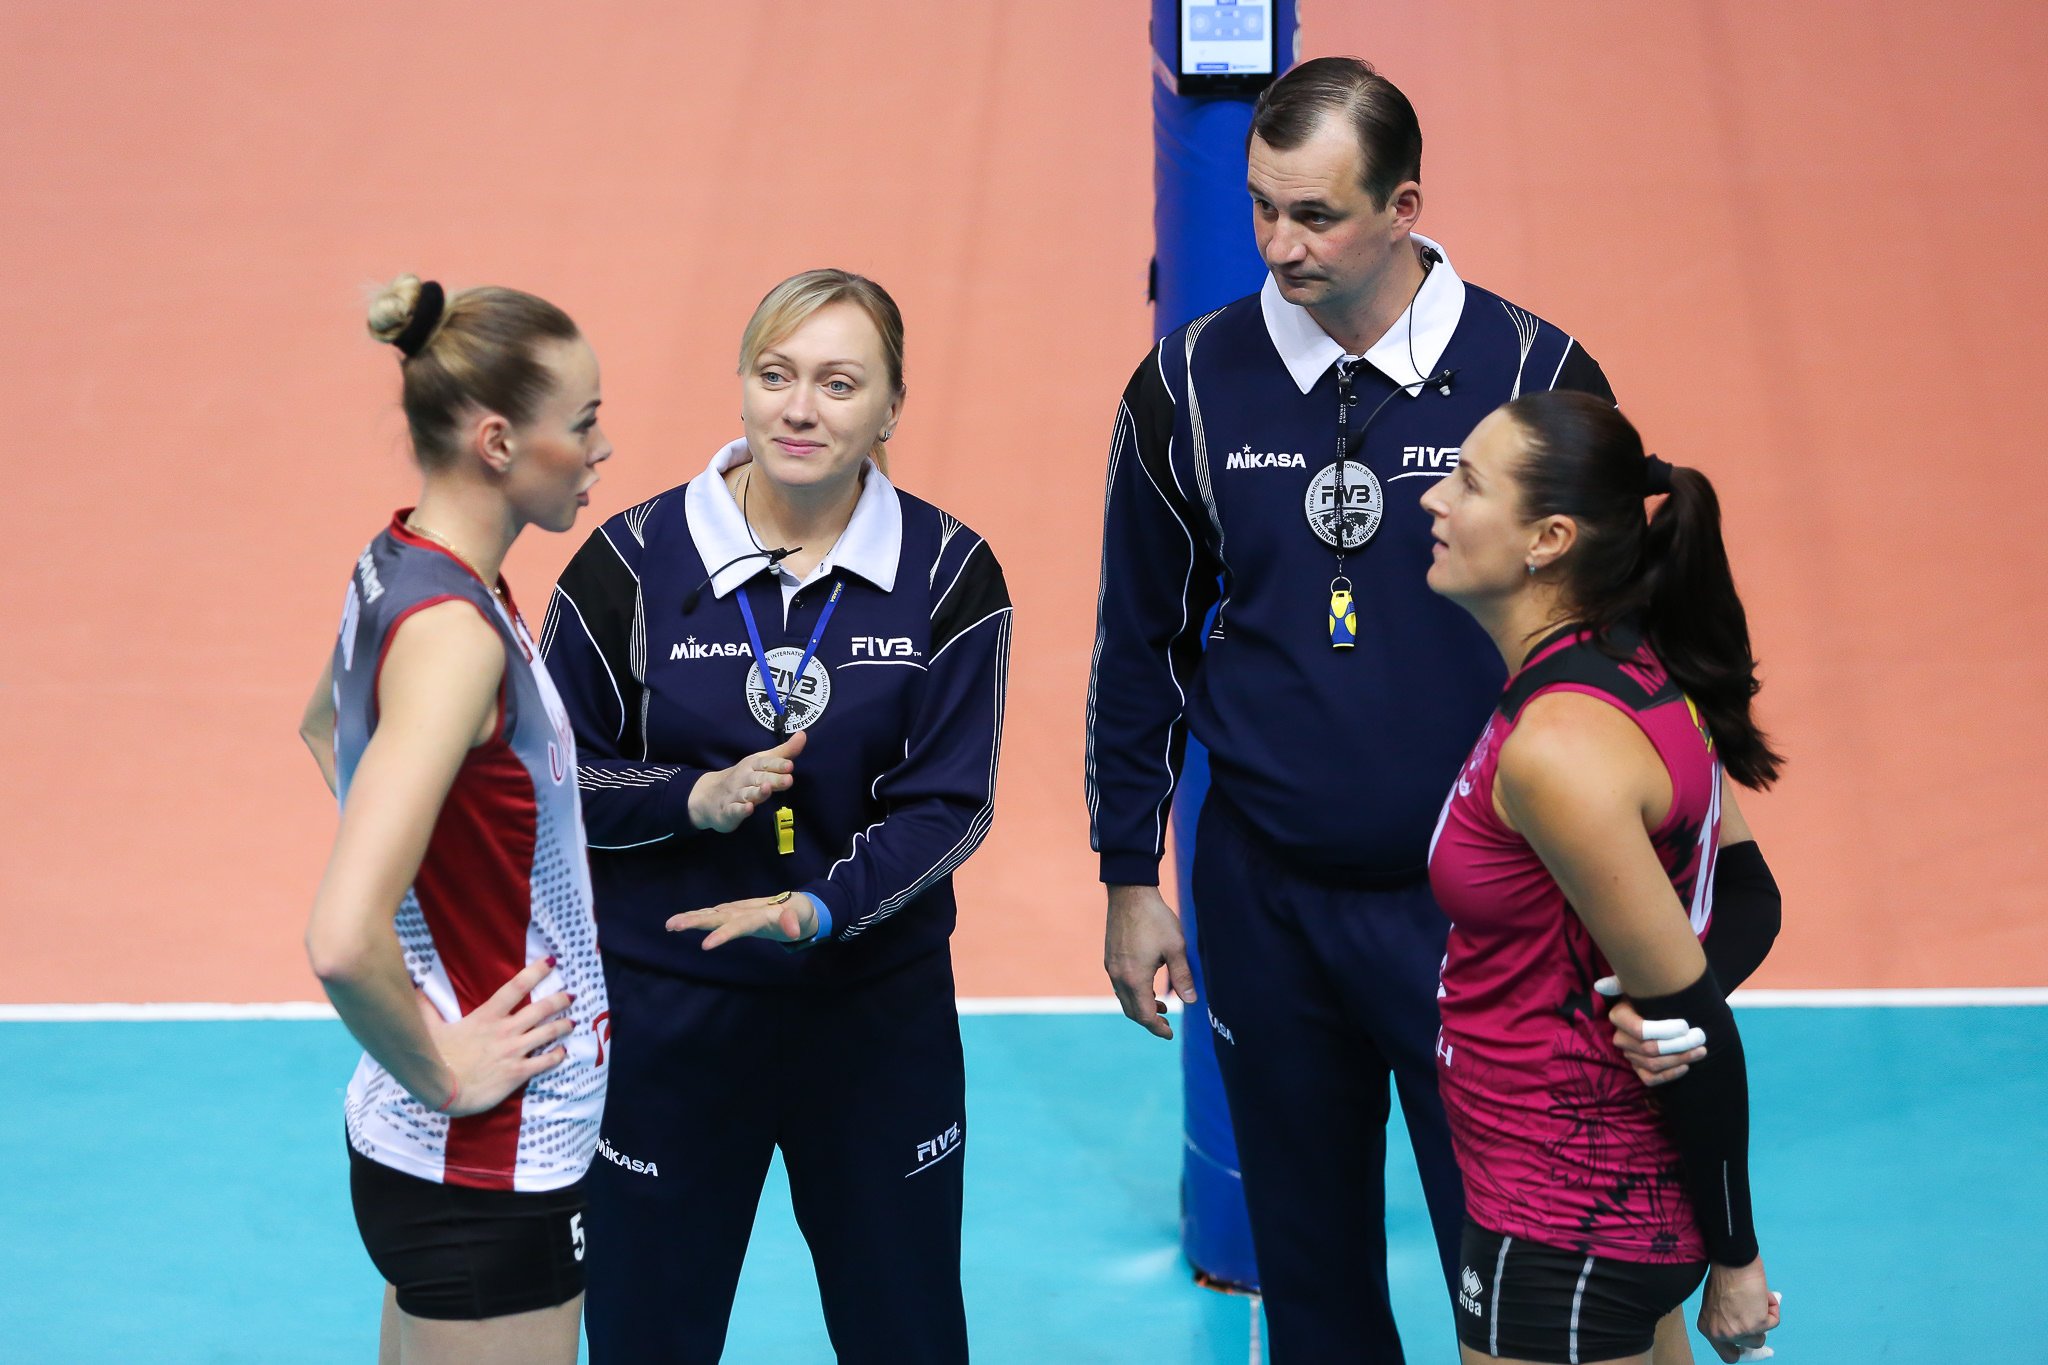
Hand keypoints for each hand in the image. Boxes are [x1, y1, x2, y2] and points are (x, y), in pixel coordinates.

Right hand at [417, 956, 574, 1116]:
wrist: (444, 1091)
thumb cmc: (436, 1058)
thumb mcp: (429, 1027)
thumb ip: (426, 1006)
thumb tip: (413, 987)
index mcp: (487, 1016)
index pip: (516, 987)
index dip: (536, 972)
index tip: (551, 961)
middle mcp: (505, 1030)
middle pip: (540, 1009)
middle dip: (559, 1000)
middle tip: (570, 995)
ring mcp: (514, 1051)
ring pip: (547, 1033)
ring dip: (562, 1026)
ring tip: (572, 1021)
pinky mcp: (518, 1072)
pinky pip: (544, 1062)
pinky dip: (556, 1055)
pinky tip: (562, 1052)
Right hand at [668, 891, 817, 949]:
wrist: (798, 906)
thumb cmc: (800, 913)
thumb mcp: (802, 917)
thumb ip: (794, 921)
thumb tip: (792, 931)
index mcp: (760, 913)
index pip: (740, 924)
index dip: (723, 934)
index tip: (705, 945)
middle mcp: (745, 910)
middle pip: (718, 916)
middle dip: (696, 921)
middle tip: (673, 925)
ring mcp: (738, 911)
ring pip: (712, 914)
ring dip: (691, 918)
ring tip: (670, 924)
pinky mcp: (734, 915)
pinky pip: (713, 915)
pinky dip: (697, 917)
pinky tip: (681, 922)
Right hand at [689, 730, 806, 832]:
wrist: (710, 795)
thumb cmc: (744, 777)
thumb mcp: (763, 762)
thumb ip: (784, 752)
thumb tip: (802, 735)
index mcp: (752, 766)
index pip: (766, 763)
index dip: (778, 764)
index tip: (790, 765)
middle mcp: (744, 779)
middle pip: (760, 778)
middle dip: (774, 779)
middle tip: (788, 780)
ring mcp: (735, 795)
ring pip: (748, 794)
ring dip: (759, 792)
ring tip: (768, 788)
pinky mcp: (729, 812)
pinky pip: (735, 810)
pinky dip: (741, 810)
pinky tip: (749, 808)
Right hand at [1104, 884, 1195, 1039]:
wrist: (1130, 893)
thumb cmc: (1155, 919)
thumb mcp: (1176, 948)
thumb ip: (1183, 977)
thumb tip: (1191, 1001)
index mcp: (1135, 978)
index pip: (1145, 1016)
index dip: (1158, 1029)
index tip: (1169, 1034)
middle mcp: (1119, 976)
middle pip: (1131, 1011)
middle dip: (1149, 1021)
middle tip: (1166, 1025)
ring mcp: (1111, 967)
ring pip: (1124, 999)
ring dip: (1140, 1007)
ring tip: (1161, 1005)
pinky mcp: (1110, 958)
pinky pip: (1119, 985)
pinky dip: (1133, 994)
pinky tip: (1147, 985)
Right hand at [1598, 974, 1707, 1085]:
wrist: (1662, 1010)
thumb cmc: (1652, 994)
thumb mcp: (1637, 983)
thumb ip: (1619, 982)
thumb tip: (1600, 985)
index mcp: (1619, 1017)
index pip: (1640, 1030)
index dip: (1664, 1031)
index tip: (1686, 1026)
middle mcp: (1621, 1038)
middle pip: (1649, 1049)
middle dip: (1678, 1046)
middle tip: (1699, 1038)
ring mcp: (1629, 1055)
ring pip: (1653, 1065)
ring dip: (1680, 1059)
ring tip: (1700, 1051)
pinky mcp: (1638, 1069)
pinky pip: (1651, 1078)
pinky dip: (1669, 1075)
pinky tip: (1686, 1066)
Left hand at [1698, 1259, 1780, 1361]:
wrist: (1731, 1261)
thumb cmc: (1724, 1274)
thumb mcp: (1719, 1303)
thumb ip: (1729, 1318)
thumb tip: (1750, 1328)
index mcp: (1707, 1328)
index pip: (1727, 1354)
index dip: (1740, 1350)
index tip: (1749, 1344)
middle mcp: (1720, 1334)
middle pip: (1749, 1346)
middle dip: (1758, 1335)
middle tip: (1762, 1320)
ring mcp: (1738, 1332)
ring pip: (1763, 1334)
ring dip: (1763, 1315)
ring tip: (1754, 1295)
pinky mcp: (1756, 1325)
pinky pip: (1774, 1321)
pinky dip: (1772, 1307)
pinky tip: (1761, 1292)